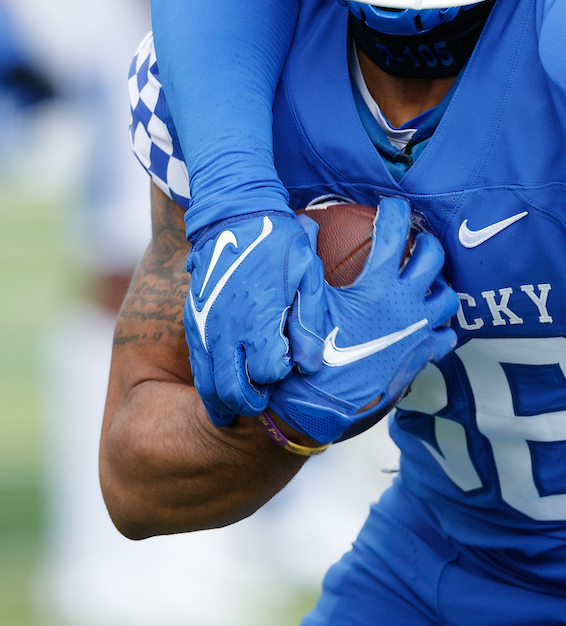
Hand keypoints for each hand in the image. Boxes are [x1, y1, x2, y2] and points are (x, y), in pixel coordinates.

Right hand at [184, 211, 321, 425]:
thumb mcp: (307, 275)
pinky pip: (197, 364)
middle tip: (265, 406)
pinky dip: (208, 382)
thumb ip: (309, 322)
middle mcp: (226, 330)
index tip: (290, 371)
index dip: (281, 378)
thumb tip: (312, 365)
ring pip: (208, 383)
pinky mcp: (194, 320)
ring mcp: (205, 327)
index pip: (267, 374)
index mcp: (258, 320)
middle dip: (250, 404)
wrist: (232, 215)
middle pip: (233, 390)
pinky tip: (222, 387)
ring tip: (241, 411)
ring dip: (224, 401)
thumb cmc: (278, 242)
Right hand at [269, 198, 460, 444]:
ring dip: (438, 283)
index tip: (391, 206)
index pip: (395, 232)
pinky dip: (439, 326)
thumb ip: (306, 258)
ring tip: (426, 280)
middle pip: (433, 258)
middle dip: (427, 241)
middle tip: (416, 240)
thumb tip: (298, 221)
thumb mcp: (303, 302)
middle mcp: (407, 303)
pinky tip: (428, 324)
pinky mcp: (421, 356)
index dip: (394, 211)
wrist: (318, 406)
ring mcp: (419, 331)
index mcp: (378, 284)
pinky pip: (444, 336)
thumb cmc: (308, 352)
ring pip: (447, 297)